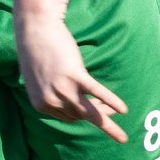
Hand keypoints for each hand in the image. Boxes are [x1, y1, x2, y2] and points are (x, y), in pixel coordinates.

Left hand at [16, 17, 127, 141]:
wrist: (35, 28)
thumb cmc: (37, 51)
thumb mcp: (39, 79)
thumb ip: (51, 93)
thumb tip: (69, 103)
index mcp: (40, 105)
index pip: (68, 117)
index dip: (83, 114)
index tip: (95, 107)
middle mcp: (51, 101)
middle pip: (80, 115)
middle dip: (98, 114)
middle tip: (113, 114)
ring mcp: (63, 89)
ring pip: (90, 110)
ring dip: (107, 116)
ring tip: (122, 131)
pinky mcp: (75, 75)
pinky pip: (97, 92)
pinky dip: (111, 101)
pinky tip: (123, 110)